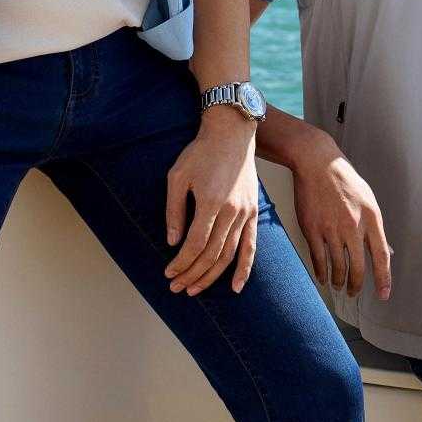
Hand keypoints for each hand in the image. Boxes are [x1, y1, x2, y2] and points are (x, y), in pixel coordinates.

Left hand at [164, 106, 259, 295]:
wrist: (231, 133)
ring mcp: (245, 213)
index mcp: (211, 202)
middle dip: (192, 274)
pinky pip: (251, 246)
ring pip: (229, 255)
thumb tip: (172, 242)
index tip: (168, 274)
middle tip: (177, 288)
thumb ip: (174, 211)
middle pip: (211, 254)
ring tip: (195, 289)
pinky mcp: (253, 213)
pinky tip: (236, 286)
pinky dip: (244, 268)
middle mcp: (232, 211)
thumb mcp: (177, 176)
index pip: (194, 244)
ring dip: (211, 276)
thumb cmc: (200, 152)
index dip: (181, 263)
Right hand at [291, 132, 391, 298]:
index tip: (383, 295)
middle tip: (353, 293)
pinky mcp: (312, 228)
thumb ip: (376, 228)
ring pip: (336, 267)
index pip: (381, 256)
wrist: (317, 163)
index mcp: (371, 218)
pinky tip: (322, 277)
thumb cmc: (344, 180)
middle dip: (356, 286)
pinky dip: (321, 272)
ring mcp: (331, 228)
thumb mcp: (368, 200)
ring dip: (338, 281)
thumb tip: (386, 251)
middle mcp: (352, 226)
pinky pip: (318, 258)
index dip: (384, 279)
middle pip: (357, 267)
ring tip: (338, 286)